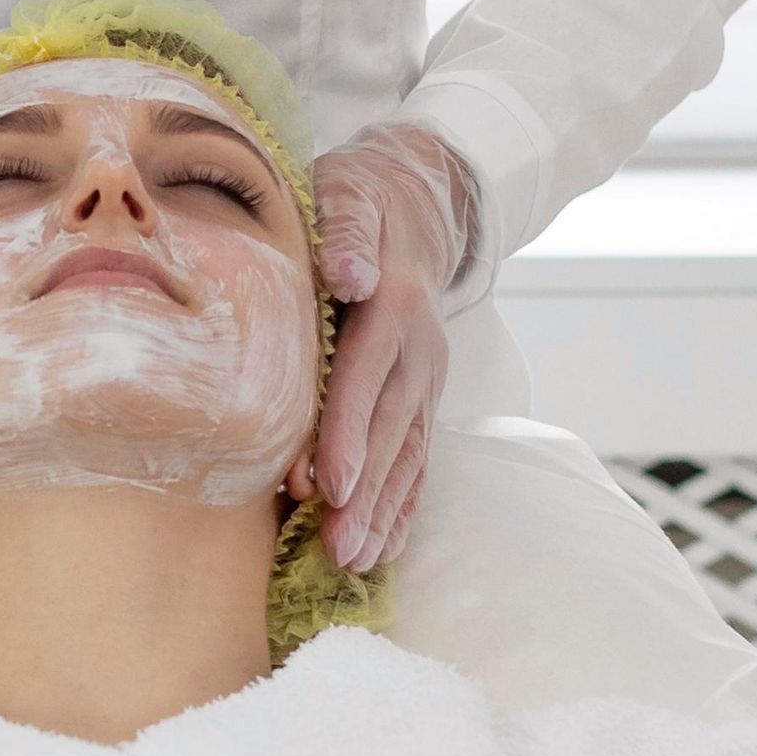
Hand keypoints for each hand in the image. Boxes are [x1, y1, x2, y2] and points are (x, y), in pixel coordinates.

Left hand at [309, 121, 478, 571]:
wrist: (415, 200)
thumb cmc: (359, 199)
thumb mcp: (348, 193)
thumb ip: (347, 229)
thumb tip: (350, 272)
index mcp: (395, 303)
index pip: (367, 375)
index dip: (347, 431)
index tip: (328, 484)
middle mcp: (420, 349)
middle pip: (392, 429)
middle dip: (367, 493)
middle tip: (338, 547)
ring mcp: (427, 378)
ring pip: (409, 453)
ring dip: (385, 512)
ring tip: (357, 562)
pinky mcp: (423, 397)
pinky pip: (418, 458)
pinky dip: (403, 506)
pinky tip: (383, 548)